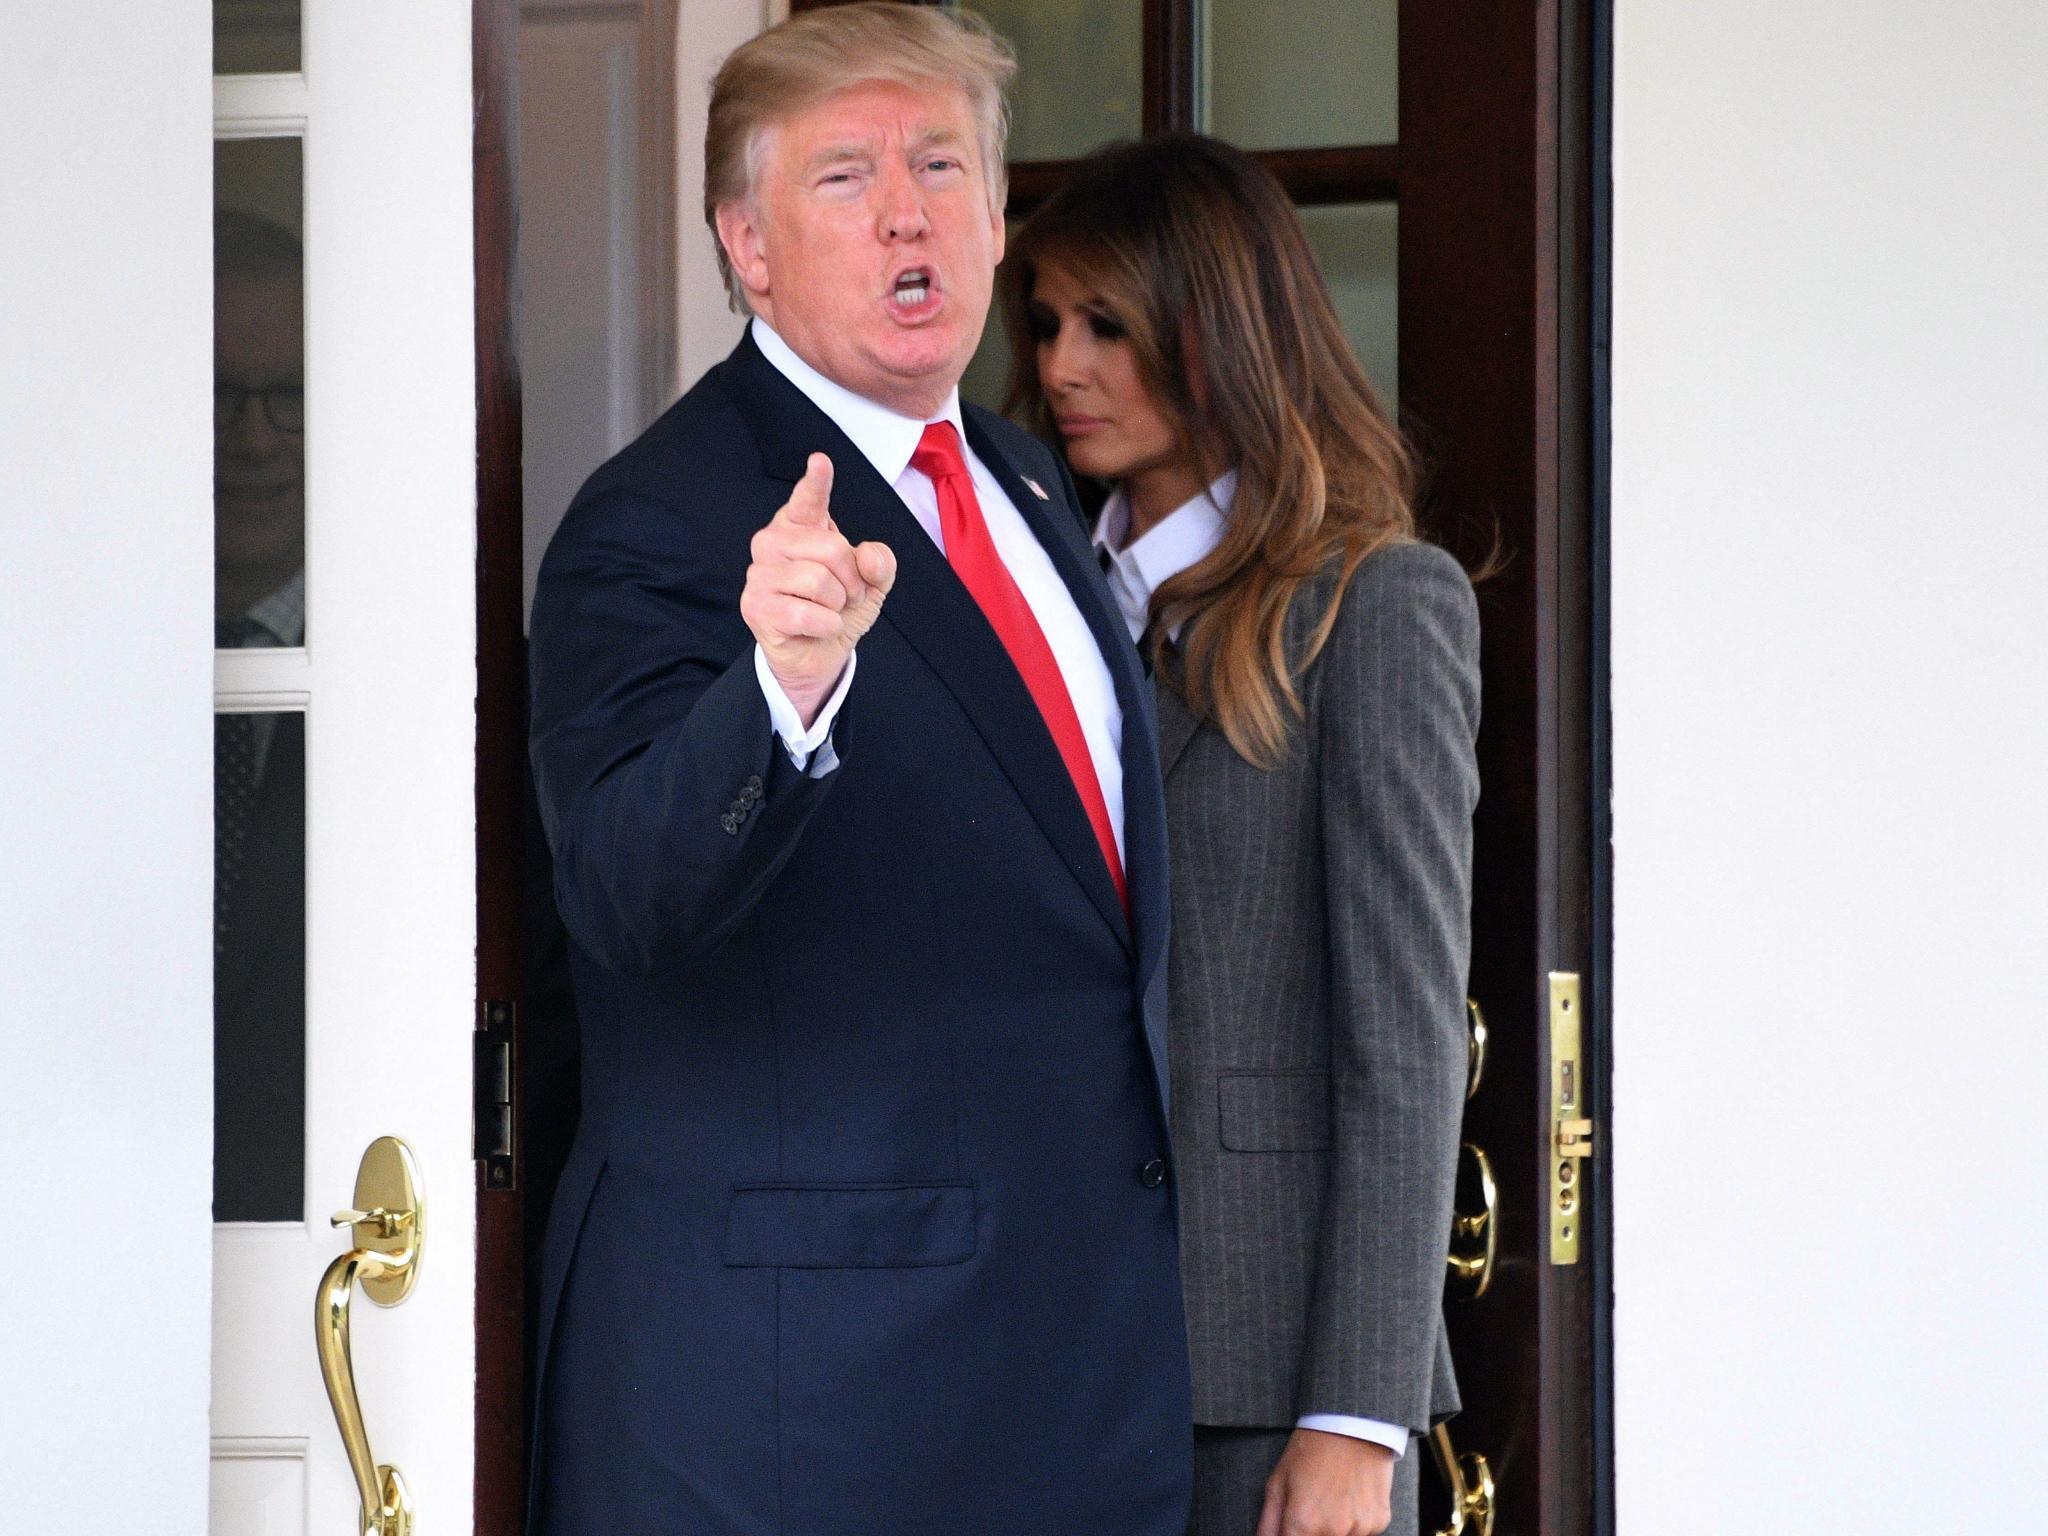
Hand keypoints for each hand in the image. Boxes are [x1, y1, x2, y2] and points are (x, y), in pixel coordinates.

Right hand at [740, 453, 895, 725]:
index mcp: (800, 526)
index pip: (809, 500)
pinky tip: (817, 627)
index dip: (816, 482)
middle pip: (832, 548)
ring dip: (838, 604)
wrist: (818, 653)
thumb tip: (867, 557)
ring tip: (828, 610)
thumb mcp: (872, 583)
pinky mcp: (756, 607)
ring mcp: (759, 574)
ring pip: (819, 581)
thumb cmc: (838, 607)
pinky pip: (808, 613)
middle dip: (852, 580)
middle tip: (845, 596)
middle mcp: (773, 542)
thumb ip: (879, 562)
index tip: (820, 461)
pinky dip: (826, 625)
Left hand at [1255, 1428, 1395, 1535]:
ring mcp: (1360, 1528)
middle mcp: (1333, 1531)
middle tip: (1312, 1504)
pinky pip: (1362, 1533)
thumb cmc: (1310, 1449)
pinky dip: (1354, 1522)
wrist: (1352, 1424)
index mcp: (1303, 1523)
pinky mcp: (1379, 1522)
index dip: (1290, 1534)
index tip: (1292, 1525)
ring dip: (1333, 1528)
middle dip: (1310, 1530)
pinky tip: (1349, 1496)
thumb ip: (1269, 1524)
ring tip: (1330, 1497)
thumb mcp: (1278, 1482)